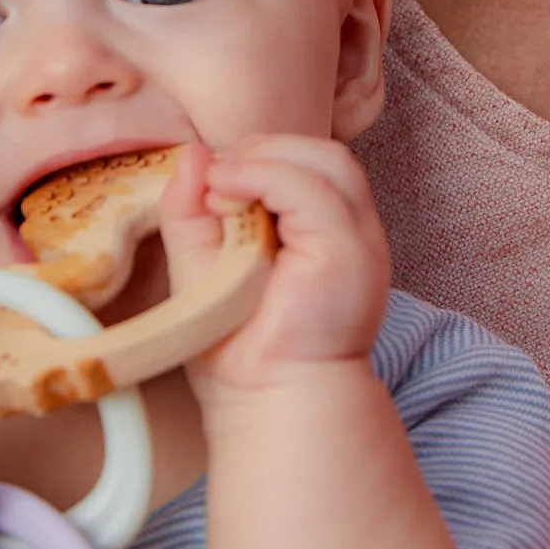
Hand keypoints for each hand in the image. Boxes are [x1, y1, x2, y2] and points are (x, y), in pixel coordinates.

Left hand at [159, 136, 390, 403]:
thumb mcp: (201, 261)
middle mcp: (350, 231)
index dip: (256, 155)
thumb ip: (192, 209)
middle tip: (215, 176)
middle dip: (262, 148)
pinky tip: (229, 189)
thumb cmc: (237, 345)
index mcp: (322, 230)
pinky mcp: (350, 254)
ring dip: (265, 158)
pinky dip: (268, 177)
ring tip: (220, 181)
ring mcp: (357, 241)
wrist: (265, 400)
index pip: (304, 162)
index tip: (209, 180)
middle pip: (322, 152)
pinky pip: (316, 192)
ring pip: (327, 161)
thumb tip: (195, 152)